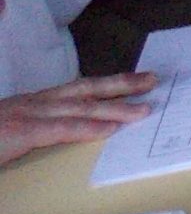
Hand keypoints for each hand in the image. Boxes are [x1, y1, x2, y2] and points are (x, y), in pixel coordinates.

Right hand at [0, 72, 157, 167]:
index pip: (73, 90)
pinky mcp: (20, 131)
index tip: (133, 82)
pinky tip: (111, 128)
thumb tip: (52, 132)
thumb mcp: (8, 133)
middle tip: (152, 80)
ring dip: (116, 106)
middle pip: (83, 89)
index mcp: (28, 103)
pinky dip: (89, 126)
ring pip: (80, 106)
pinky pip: (62, 128)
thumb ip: (31, 130)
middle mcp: (30, 103)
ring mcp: (25, 114)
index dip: (104, 85)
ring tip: (145, 107)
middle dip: (120, 84)